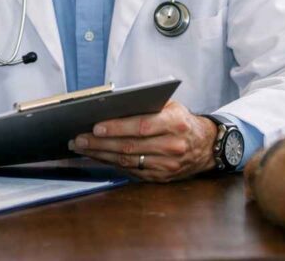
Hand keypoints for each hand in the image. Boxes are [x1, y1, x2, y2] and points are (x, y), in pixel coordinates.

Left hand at [69, 100, 217, 181]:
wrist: (205, 146)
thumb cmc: (182, 121)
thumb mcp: (172, 107)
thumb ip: (148, 106)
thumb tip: (113, 106)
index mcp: (175, 123)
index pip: (142, 126)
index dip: (117, 128)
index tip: (95, 127)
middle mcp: (172, 146)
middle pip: (130, 146)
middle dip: (100, 143)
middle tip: (79, 139)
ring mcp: (167, 165)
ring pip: (128, 161)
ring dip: (101, 155)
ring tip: (82, 147)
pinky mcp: (161, 177)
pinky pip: (131, 172)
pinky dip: (112, 164)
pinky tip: (98, 157)